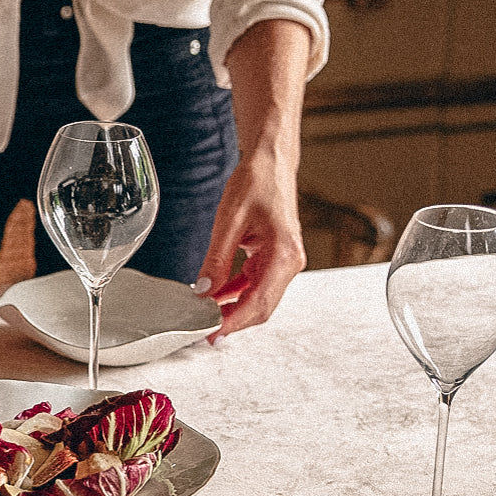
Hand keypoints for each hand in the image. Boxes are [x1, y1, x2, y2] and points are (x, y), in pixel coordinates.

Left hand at [195, 148, 305, 337]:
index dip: (234, 322)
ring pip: (259, 298)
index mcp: (284, 254)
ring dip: (234, 308)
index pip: (258, 303)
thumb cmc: (256, 182)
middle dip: (234, 321)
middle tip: (204, 332)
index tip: (212, 333)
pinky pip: (257, 283)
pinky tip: (216, 295)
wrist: (271, 161)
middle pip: (262, 307)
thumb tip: (204, 291)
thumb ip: (217, 259)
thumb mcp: (229, 221)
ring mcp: (285, 261)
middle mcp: (290, 262)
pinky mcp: (276, 257)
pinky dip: (237, 292)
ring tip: (206, 315)